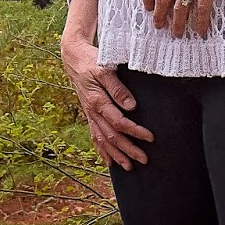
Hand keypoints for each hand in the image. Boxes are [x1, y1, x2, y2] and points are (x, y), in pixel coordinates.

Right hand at [62, 0, 152, 168]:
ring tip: (128, 167)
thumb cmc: (91, 61)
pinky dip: (101, 150)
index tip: (150, 137)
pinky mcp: (89, 113)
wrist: (73, 58)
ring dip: (115, 154)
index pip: (118, 122)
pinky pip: (94, 135)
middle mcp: (92, 111)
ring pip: (102, 140)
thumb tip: (132, 106)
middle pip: (111, 136)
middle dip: (128, 149)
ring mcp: (89, 114)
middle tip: (144, 159)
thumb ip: (117, 87)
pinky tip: (108, 161)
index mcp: (97, 101)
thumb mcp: (105, 69)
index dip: (135, 131)